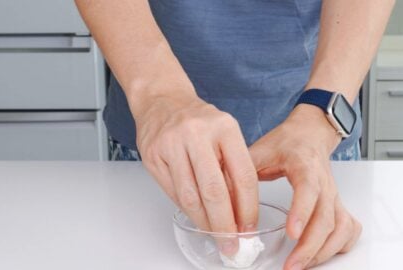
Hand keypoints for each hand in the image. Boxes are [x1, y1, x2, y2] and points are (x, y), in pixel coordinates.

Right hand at [133, 91, 258, 254]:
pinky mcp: (153, 154)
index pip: (243, 175)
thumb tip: (240, 211)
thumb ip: (232, 167)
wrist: (163, 100)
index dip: (248, 208)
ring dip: (204, 222)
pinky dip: (187, 210)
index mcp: (225, 127)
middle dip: (225, 224)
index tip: (249, 227)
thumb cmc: (199, 120)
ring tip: (214, 235)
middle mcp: (197, 133)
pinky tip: (197, 217)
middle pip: (215, 191)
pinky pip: (172, 192)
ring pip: (190, 196)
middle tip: (231, 243)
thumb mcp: (225, 134)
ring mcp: (172, 144)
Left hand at [249, 104, 361, 268]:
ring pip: (340, 227)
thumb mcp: (259, 151)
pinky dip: (340, 245)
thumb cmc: (286, 142)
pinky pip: (349, 229)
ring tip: (300, 265)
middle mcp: (324, 182)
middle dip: (310, 246)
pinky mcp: (338, 204)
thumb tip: (221, 199)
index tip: (291, 232)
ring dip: (323, 251)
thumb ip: (240, 173)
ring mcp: (334, 195)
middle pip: (326, 218)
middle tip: (291, 265)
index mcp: (304, 165)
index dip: (302, 211)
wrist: (309, 134)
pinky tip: (323, 254)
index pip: (308, 189)